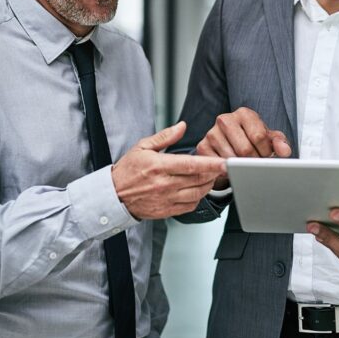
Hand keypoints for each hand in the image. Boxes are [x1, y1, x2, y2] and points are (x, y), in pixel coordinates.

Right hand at [111, 122, 227, 218]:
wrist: (113, 196)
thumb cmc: (127, 170)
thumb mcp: (142, 147)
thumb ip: (165, 137)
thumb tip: (182, 126)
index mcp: (159, 166)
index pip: (191, 165)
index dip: (211, 164)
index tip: (225, 162)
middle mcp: (164, 184)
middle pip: (198, 180)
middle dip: (214, 174)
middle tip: (220, 167)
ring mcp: (165, 199)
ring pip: (197, 194)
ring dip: (208, 186)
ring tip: (210, 177)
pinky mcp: (166, 211)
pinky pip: (189, 206)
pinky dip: (198, 198)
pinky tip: (197, 190)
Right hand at [195, 107, 290, 188]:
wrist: (231, 146)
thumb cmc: (252, 140)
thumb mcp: (269, 140)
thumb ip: (280, 143)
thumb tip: (284, 151)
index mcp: (244, 114)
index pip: (259, 136)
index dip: (266, 152)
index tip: (266, 155)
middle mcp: (225, 119)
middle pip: (245, 150)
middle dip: (254, 161)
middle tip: (256, 163)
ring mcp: (211, 133)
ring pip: (231, 160)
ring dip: (241, 167)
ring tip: (244, 164)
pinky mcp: (202, 147)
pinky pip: (218, 165)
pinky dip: (227, 170)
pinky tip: (231, 166)